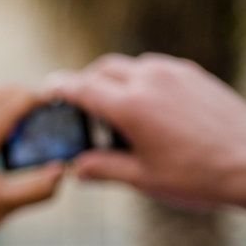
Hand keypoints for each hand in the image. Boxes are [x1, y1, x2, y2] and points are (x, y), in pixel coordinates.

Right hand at [53, 53, 245, 206]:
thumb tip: (77, 168)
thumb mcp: (142, 179)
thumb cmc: (198, 176)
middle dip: (86, 84)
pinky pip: (157, 70)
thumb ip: (103, 169)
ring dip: (114, 82)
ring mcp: (175, 74)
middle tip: (79, 109)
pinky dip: (141, 82)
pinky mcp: (194, 75)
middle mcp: (150, 81)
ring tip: (116, 115)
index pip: (82, 88)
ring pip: (131, 66)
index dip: (59, 88)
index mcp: (130, 107)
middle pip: (103, 69)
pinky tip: (148, 111)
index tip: (47, 90)